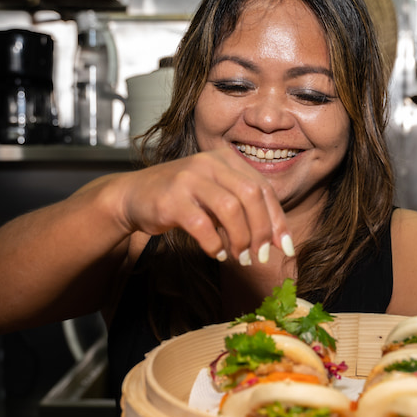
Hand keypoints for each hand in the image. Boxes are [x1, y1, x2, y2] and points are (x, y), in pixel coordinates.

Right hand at [121, 148, 293, 263]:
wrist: (132, 196)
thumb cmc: (180, 199)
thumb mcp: (215, 195)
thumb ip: (243, 209)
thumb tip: (275, 240)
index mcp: (226, 160)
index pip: (264, 188)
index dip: (277, 220)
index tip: (283, 247)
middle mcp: (210, 163)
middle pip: (251, 195)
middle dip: (261, 230)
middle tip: (259, 256)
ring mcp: (189, 178)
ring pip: (231, 208)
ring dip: (240, 239)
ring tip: (239, 257)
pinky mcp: (171, 199)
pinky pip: (202, 225)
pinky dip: (214, 244)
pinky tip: (216, 253)